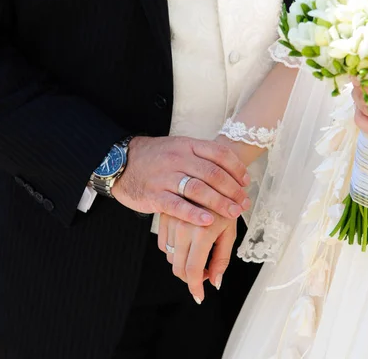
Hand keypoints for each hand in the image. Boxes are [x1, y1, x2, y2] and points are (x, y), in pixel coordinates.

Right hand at [112, 136, 250, 225]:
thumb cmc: (155, 157)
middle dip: (233, 190)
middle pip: (213, 173)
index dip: (236, 168)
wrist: (120, 162)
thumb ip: (201, 155)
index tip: (247, 181)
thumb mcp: (178, 147)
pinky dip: (194, 214)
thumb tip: (230, 167)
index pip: (219, 154)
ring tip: (233, 213)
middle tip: (244, 202)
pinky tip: (208, 222)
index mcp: (187, 145)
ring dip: (220, 203)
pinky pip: (177, 206)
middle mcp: (178, 159)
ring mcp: (165, 177)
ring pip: (198, 189)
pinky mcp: (154, 195)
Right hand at [157, 212, 236, 303]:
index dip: (195, 288)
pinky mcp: (164, 217)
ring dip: (184, 264)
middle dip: (191, 278)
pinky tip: (187, 246)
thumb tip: (215, 282)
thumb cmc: (226, 204)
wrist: (213, 178)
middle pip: (178, 267)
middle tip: (205, 273)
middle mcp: (183, 227)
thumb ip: (222, 259)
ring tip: (199, 256)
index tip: (200, 296)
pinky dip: (174, 252)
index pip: (192, 270)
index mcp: (202, 232)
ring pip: (170, 257)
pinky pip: (163, 245)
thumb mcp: (230, 231)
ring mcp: (171, 221)